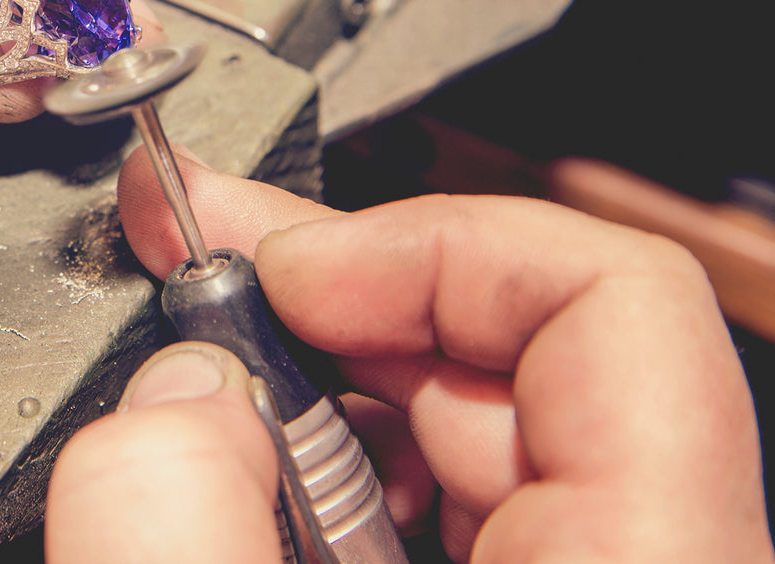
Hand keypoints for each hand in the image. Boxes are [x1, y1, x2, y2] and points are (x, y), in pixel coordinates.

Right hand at [45, 153, 774, 562]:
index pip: (613, 299)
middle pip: (512, 352)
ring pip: (468, 438)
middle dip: (325, 304)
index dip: (427, 241)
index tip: (278, 262)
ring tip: (195, 401)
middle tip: (188, 282)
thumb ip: (174, 538)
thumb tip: (161, 401)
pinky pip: (448, 515)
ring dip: (311, 401)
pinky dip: (334, 484)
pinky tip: (247, 502)